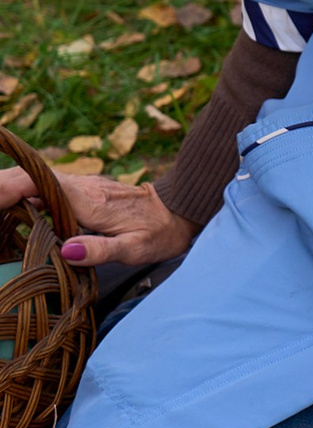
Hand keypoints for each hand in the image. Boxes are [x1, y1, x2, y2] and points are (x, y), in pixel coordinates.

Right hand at [0, 169, 195, 267]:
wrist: (180, 211)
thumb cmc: (160, 233)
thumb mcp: (136, 248)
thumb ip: (102, 249)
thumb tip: (66, 251)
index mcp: (89, 200)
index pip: (41, 183)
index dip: (11, 188)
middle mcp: (82, 187)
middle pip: (31, 177)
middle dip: (3, 187)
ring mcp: (82, 186)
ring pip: (36, 180)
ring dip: (10, 189)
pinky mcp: (83, 190)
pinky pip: (46, 187)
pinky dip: (24, 194)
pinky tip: (13, 211)